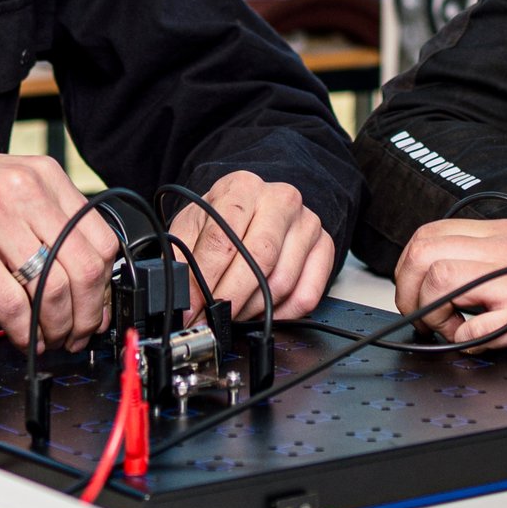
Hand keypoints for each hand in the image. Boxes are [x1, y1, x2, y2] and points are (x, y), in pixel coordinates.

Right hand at [0, 141, 120, 346]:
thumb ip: (39, 214)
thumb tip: (77, 267)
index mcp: (41, 176)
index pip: (101, 238)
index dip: (106, 286)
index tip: (98, 308)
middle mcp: (23, 192)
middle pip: (85, 268)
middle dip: (88, 314)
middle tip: (79, 335)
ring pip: (53, 290)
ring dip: (58, 328)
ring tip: (50, 341)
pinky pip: (11, 303)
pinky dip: (25, 332)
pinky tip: (23, 338)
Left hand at [167, 171, 337, 322]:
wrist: (257, 206)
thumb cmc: (223, 217)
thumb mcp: (193, 226)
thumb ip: (182, 258)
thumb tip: (182, 298)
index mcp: (242, 188)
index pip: (223, 238)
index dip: (204, 280)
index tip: (192, 307)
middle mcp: (280, 200)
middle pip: (258, 260)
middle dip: (230, 299)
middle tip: (212, 318)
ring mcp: (307, 223)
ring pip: (282, 282)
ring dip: (252, 309)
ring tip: (232, 312)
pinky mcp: (324, 247)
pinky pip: (306, 295)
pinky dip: (281, 314)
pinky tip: (261, 311)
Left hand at [391, 218, 506, 374]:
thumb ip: (491, 260)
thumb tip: (441, 280)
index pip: (431, 233)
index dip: (409, 267)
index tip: (415, 292)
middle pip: (424, 250)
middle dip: (409, 290)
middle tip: (425, 317)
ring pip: (438, 278)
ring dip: (433, 312)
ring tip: (453, 329)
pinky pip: (471, 325)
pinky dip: (464, 339)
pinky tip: (482, 342)